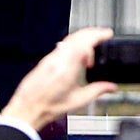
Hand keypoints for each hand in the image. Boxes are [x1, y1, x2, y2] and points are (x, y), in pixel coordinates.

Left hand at [0, 27, 116, 128]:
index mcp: (68, 69)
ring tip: (94, 42)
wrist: (28, 108)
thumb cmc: (48, 106)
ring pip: (68, 39)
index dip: (97, 36)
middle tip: (103, 34)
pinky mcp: (46, 60)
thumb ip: (97, 91)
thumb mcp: (78, 101)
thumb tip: (111, 87)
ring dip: (83, 36)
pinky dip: (74, 43)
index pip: (84, 42)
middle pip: (77, 36)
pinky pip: (62, 45)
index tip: (107, 35)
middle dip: (92, 32)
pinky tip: (78, 52)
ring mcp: (51, 58)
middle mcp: (58, 59)